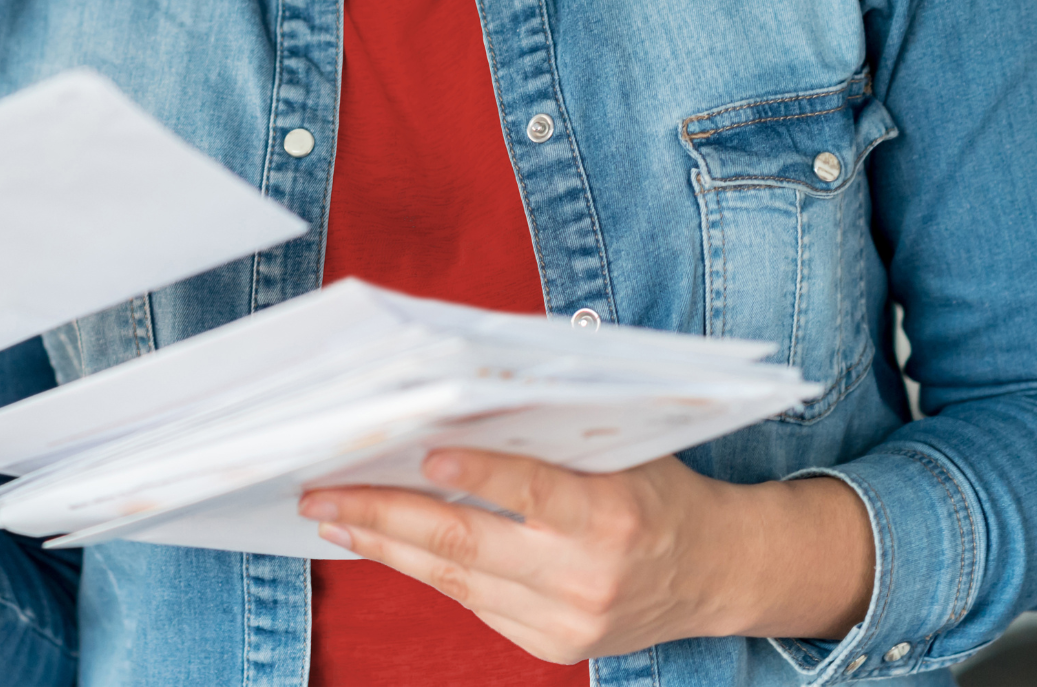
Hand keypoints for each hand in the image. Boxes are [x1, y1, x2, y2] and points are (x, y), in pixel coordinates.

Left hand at [298, 450, 872, 663]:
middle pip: (468, 543)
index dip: (476, 475)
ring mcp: (567, 619)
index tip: (422, 456)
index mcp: (611, 514)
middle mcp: (587, 574)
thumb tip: (459, 390)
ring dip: (386, 545)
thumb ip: (551, 428)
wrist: (715, 573)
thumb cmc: (656, 488)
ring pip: (456, 579)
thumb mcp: (622, 445)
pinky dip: (424, 569)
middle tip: (321, 492)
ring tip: (331, 516)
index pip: (531, 491)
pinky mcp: (551, 646)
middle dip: (384, 515)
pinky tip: (383, 542)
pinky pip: (473, 601)